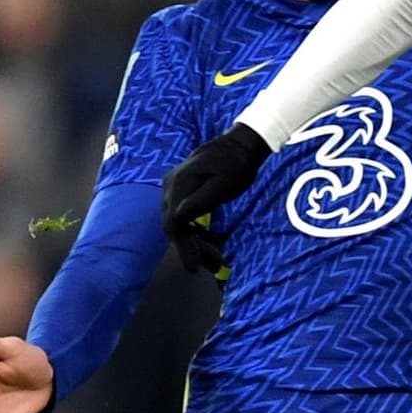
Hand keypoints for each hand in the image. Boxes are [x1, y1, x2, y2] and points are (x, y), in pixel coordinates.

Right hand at [161, 124, 271, 271]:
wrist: (240, 145)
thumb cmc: (237, 164)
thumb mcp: (225, 184)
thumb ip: (203, 200)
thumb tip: (180, 218)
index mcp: (180, 185)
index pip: (174, 223)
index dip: (183, 247)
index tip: (193, 268)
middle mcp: (171, 186)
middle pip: (174, 226)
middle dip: (193, 248)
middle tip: (214, 266)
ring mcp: (175, 186)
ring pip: (179, 223)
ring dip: (196, 242)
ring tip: (218, 256)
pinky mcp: (183, 189)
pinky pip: (184, 216)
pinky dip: (197, 231)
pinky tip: (214, 241)